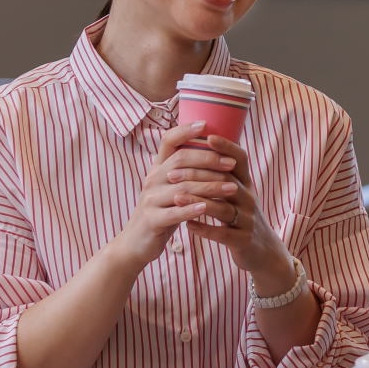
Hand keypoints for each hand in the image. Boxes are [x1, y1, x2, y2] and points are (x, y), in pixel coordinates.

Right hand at [111, 121, 230, 266]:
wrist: (137, 242)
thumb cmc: (162, 212)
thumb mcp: (171, 188)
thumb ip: (186, 172)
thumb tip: (213, 149)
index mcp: (158, 169)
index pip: (168, 141)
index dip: (185, 131)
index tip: (206, 124)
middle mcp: (152, 179)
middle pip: (180, 161)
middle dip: (208, 160)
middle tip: (231, 163)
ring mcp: (150, 199)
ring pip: (182, 188)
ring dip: (209, 186)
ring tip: (232, 188)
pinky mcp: (152, 220)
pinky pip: (174, 213)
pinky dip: (191, 209)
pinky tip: (207, 208)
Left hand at [169, 133, 292, 284]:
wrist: (263, 251)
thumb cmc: (243, 218)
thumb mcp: (239, 195)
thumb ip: (224, 175)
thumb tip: (203, 148)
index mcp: (246, 184)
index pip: (240, 159)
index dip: (226, 146)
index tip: (207, 136)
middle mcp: (249, 199)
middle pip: (225, 182)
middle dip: (197, 176)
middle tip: (171, 174)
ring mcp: (248, 220)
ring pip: (222, 208)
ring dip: (198, 202)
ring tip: (176, 198)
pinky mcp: (243, 240)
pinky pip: (223, 234)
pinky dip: (205, 229)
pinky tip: (188, 225)